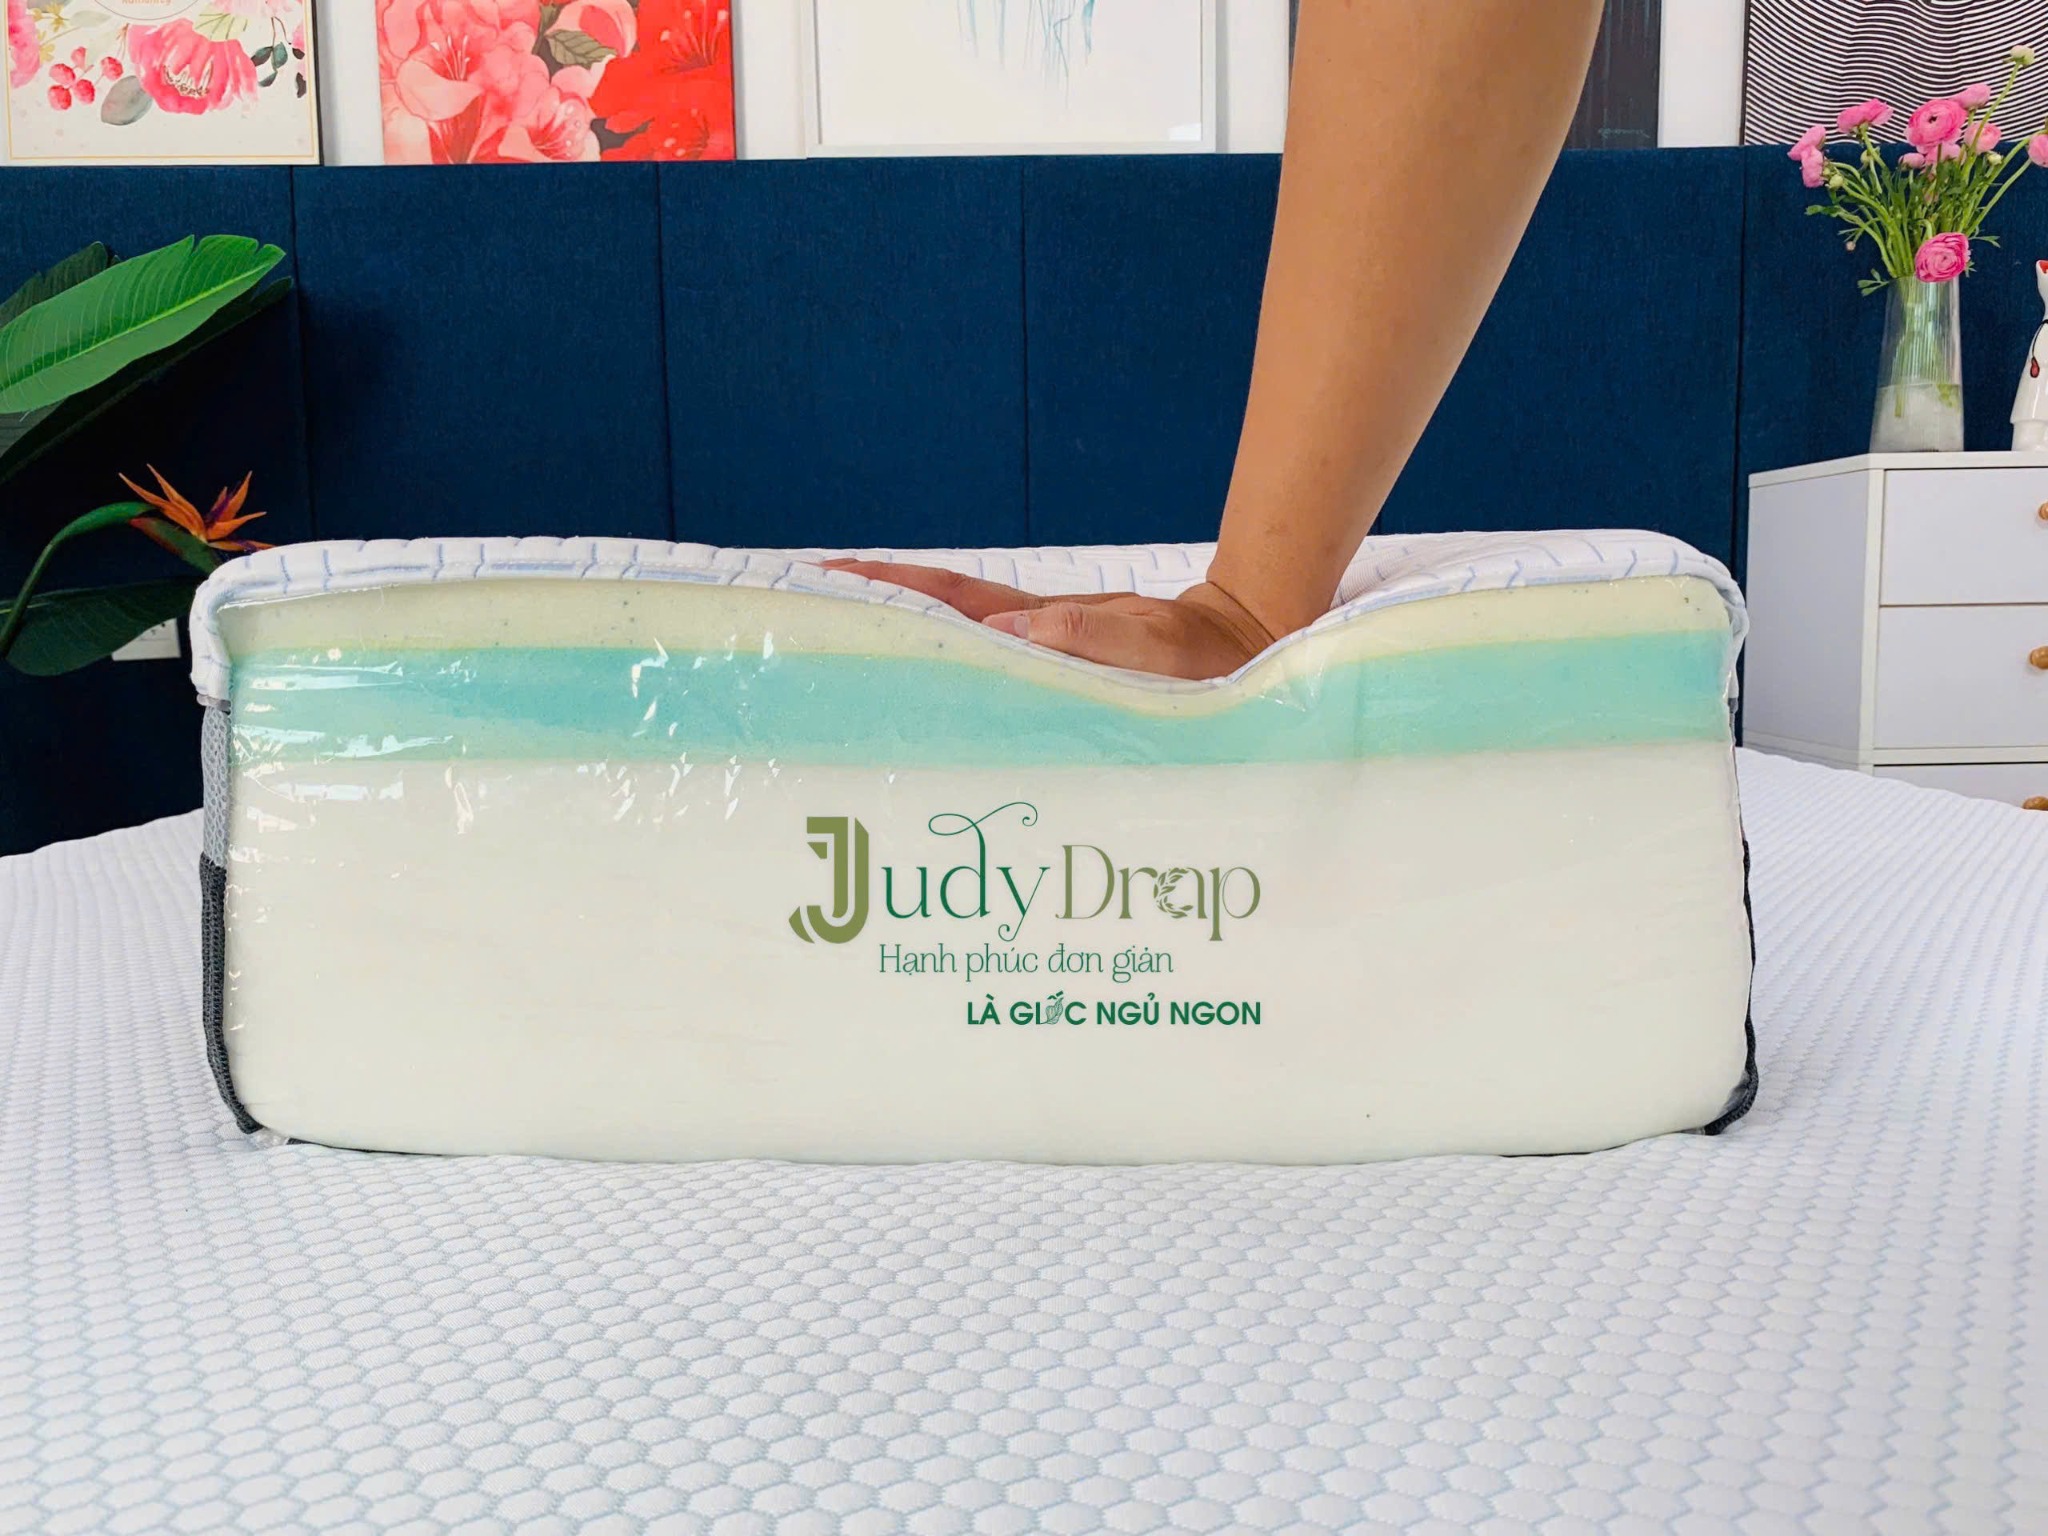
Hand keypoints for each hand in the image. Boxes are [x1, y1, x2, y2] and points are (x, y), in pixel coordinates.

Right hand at [819, 561, 1277, 679]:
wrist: (1252, 647)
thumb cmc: (1209, 659)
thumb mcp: (1154, 650)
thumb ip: (1091, 639)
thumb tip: (1008, 634)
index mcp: (1041, 622)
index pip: (948, 597)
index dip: (888, 585)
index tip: (826, 576)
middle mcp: (1034, 632)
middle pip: (939, 611)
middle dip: (875, 605)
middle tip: (807, 610)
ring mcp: (1047, 651)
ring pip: (962, 639)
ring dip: (908, 637)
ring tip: (849, 652)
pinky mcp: (1066, 674)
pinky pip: (994, 669)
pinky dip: (954, 668)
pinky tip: (934, 690)